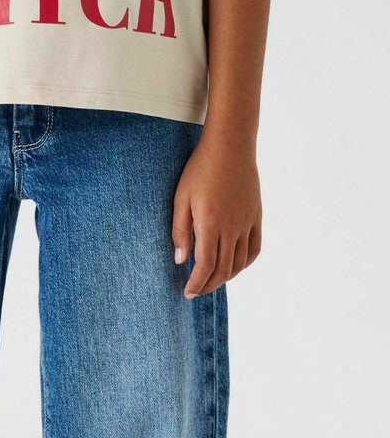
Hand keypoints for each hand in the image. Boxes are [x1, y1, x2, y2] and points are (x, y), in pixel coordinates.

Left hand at [172, 132, 261, 298]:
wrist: (231, 145)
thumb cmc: (200, 169)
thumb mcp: (181, 199)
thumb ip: (180, 231)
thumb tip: (181, 261)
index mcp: (211, 223)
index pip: (205, 266)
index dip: (196, 283)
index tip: (187, 292)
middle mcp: (232, 227)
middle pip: (223, 269)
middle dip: (208, 285)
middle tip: (196, 291)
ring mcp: (247, 222)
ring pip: (240, 263)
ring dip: (226, 277)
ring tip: (211, 281)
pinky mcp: (256, 216)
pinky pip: (254, 248)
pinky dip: (244, 263)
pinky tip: (233, 266)